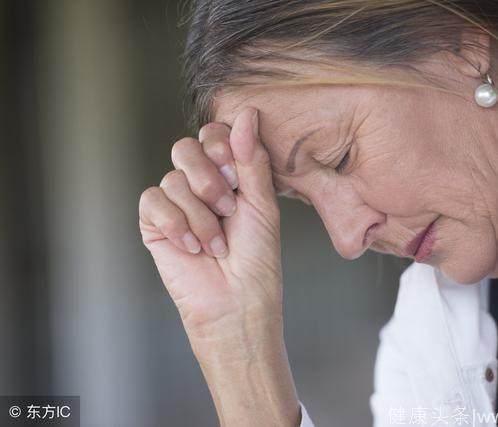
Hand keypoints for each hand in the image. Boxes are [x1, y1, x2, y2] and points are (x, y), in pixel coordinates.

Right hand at [138, 107, 282, 354]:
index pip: (213, 136)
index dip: (221, 147)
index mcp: (228, 175)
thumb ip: (251, 159)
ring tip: (216, 244)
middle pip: (186, 148)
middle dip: (208, 179)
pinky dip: (175, 224)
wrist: (238, 302)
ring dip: (199, 215)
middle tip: (228, 208)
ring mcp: (175, 204)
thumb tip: (248, 113)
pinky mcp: (154, 224)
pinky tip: (192, 247)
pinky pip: (152, 201)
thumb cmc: (257, 258)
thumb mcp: (262, 204)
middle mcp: (199, 185)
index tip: (237, 176)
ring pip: (172, 179)